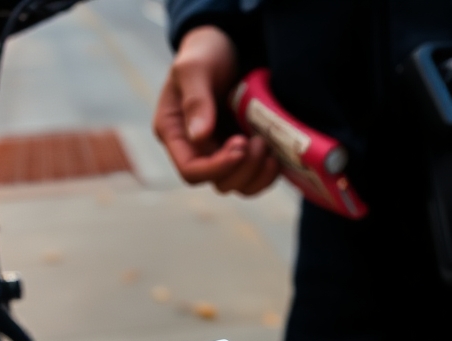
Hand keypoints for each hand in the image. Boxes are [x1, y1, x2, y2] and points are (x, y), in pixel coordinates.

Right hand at [153, 26, 279, 195]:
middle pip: (218, 182)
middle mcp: (195, 149)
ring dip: (257, 172)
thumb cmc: (205, 53)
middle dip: (242, 168)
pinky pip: (254, 178)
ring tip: (267, 144)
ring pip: (238, 185)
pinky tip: (276, 154)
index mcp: (174, 133)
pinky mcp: (241, 151)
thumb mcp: (195, 68)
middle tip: (258, 140)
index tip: (240, 145)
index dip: (217, 167)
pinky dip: (267, 173)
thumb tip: (199, 136)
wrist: (226, 45)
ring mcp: (220, 152)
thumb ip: (196, 100)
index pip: (190, 170)